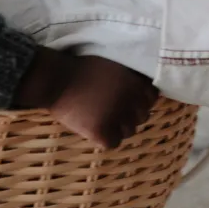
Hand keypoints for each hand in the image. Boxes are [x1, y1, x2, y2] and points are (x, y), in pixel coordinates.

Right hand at [15, 48, 157, 149]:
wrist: (56, 80)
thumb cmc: (82, 69)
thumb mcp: (113, 64)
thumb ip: (130, 76)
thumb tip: (144, 85)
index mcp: (134, 83)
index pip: (152, 98)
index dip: (141, 100)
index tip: (129, 101)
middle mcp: (130, 100)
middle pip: (142, 116)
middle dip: (130, 115)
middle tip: (114, 112)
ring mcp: (116, 117)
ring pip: (130, 131)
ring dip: (119, 128)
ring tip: (104, 120)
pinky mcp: (101, 132)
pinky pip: (114, 143)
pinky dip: (106, 139)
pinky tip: (96, 130)